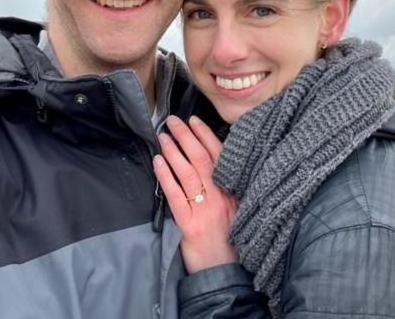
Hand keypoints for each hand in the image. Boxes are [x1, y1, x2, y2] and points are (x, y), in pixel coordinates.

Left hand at [153, 115, 238, 273]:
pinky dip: (165, 176)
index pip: (220, 155)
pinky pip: (175, 195)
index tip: (194, 120)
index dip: (206, 135)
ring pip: (188, 172)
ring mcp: (205, 211)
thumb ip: (226, 186)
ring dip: (174, 151)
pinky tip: (158, 162)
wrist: (226, 274)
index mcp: (234, 191)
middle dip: (186, 136)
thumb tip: (209, 159)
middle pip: (202, 158)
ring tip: (163, 136)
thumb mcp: (236, 208)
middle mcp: (222, 197)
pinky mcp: (190, 225)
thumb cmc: (231, 240)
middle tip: (173, 121)